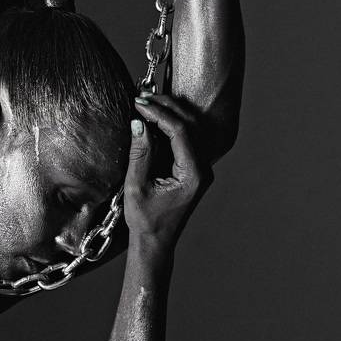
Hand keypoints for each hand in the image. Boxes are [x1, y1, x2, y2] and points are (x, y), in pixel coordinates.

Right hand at [123, 91, 212, 252]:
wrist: (156, 243)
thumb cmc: (146, 220)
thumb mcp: (137, 186)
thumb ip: (140, 153)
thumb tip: (138, 122)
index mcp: (193, 174)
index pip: (180, 131)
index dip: (159, 113)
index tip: (139, 103)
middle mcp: (203, 169)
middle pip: (190, 125)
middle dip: (166, 107)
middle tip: (143, 97)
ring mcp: (201, 169)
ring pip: (191, 129)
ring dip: (170, 113)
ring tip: (148, 102)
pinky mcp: (194, 169)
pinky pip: (187, 139)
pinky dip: (171, 125)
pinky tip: (155, 117)